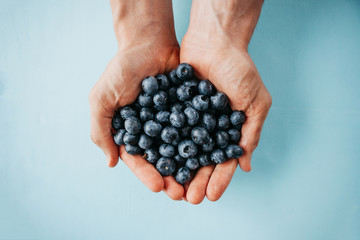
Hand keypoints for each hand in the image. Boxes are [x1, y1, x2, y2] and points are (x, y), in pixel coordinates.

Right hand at [89, 0, 184, 199]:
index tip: (159, 187)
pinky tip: (211, 156)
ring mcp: (170, 121)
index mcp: (130, 131)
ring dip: (188, 167)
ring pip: (181, 149)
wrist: (149, 42)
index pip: (138, 159)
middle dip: (171, 177)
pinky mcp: (188, 110)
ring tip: (198, 182)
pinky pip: (196, 128)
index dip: (147, 174)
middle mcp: (151, 130)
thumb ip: (101, 130)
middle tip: (181, 194)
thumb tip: (111, 163)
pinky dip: (203, 142)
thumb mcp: (102, 98)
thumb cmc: (122, 69)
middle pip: (161, 159)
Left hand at [179, 0, 271, 203]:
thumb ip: (251, 131)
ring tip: (171, 188)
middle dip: (195, 180)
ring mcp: (190, 119)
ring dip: (177, 170)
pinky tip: (157, 162)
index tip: (210, 196)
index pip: (223, 161)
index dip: (218, 179)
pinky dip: (162, 146)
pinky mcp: (172, 107)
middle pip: (200, 160)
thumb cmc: (239, 69)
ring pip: (182, 150)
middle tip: (188, 199)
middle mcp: (208, 128)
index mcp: (228, 129)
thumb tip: (245, 165)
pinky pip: (167, 130)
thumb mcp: (255, 101)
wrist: (214, 40)